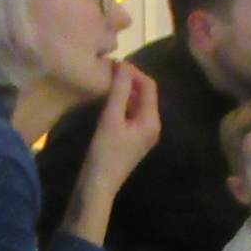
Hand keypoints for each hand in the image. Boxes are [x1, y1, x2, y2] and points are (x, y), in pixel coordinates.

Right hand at [79, 62, 160, 195]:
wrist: (98, 186)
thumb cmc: (105, 153)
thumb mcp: (111, 118)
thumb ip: (119, 91)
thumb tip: (123, 65)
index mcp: (151, 120)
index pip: (149, 85)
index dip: (134, 71)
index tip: (114, 64)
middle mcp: (152, 126)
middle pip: (145, 94)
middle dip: (129, 80)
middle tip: (109, 71)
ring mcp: (143, 134)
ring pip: (137, 104)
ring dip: (125, 91)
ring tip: (106, 82)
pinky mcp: (133, 139)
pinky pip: (131, 114)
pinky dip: (122, 104)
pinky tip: (107, 100)